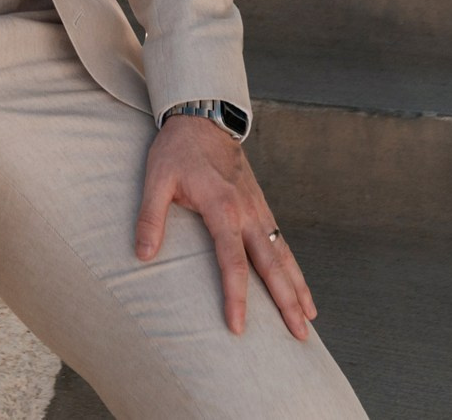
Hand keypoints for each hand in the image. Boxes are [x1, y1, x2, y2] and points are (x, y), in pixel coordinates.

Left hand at [134, 112, 314, 341]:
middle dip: (287, 301)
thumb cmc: (177, 150)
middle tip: (300, 335)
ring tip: (310, 318)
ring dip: (298, 286)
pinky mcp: (260, 206)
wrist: (203, 117)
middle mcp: (247, 212)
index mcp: (222, 208)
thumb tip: (142, 255)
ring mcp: (258, 209)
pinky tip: (298, 284)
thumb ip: (150, 217)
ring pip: (283, 255)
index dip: (235, 296)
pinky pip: (281, 242)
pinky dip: (292, 266)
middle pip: (272, 265)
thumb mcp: (156, 179)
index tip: (238, 326)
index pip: (232, 261)